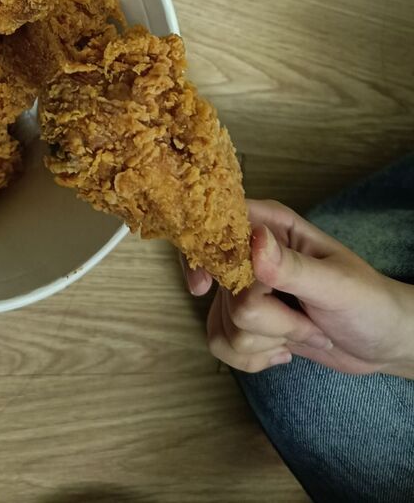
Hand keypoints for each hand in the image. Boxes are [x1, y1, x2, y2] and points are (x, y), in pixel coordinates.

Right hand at [181, 199, 413, 376]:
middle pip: (223, 291)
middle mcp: (251, 253)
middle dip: (265, 319)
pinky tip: (281, 353)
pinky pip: (220, 341)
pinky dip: (250, 358)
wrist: (382, 342)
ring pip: (222, 322)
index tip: (203, 287)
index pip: (217, 229)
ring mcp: (245, 288)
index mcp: (271, 226)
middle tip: (303, 318)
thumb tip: (255, 244)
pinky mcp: (244, 320)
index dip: (203, 255)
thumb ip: (293, 267)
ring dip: (265, 341)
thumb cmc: (369, 303)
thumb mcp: (336, 285)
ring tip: (303, 332)